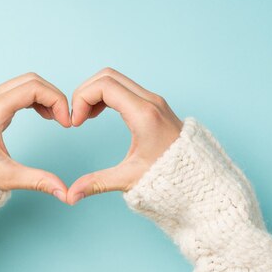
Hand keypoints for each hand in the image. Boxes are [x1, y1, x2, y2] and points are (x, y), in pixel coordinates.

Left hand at [0, 72, 70, 202]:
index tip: (66, 122)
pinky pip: (16, 90)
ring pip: (24, 82)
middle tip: (64, 119)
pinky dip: (33, 98)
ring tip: (56, 118)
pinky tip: (43, 115)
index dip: (56, 100)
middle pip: (31, 80)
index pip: (33, 88)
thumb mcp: (7, 178)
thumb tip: (66, 194)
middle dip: (53, 96)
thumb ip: (39, 181)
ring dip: (44, 96)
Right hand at [66, 68, 183, 204]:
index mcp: (144, 114)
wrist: (199, 179)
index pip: (104, 85)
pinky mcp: (154, 105)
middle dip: (85, 92)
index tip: (76, 122)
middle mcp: (150, 101)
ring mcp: (153, 101)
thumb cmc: (170, 178)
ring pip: (116, 79)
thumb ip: (97, 183)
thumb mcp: (130, 179)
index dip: (82, 98)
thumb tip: (71, 195)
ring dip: (95, 92)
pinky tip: (98, 114)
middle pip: (107, 76)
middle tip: (77, 117)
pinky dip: (106, 95)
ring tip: (85, 117)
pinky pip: (124, 88)